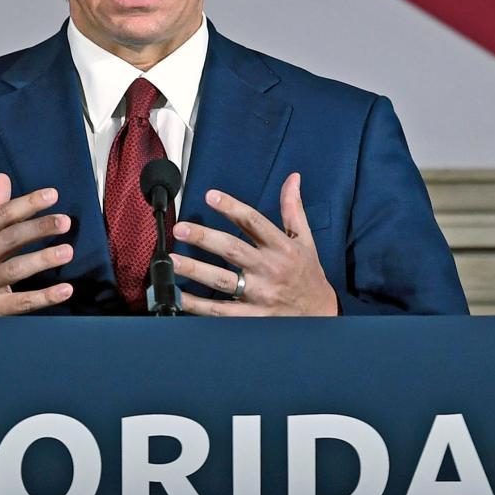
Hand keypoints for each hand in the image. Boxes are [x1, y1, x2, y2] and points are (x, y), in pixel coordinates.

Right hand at [0, 174, 73, 314]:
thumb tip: (3, 177)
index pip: (1, 216)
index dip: (27, 204)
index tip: (52, 195)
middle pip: (9, 240)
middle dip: (38, 228)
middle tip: (65, 221)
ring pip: (14, 270)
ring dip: (42, 260)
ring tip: (68, 251)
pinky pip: (20, 303)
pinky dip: (44, 298)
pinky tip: (65, 290)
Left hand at [171, 173, 337, 315]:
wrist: (322, 317)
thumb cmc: (309, 274)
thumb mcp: (305, 240)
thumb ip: (293, 209)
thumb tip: (293, 178)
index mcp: (281, 247)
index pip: (254, 222)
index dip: (232, 207)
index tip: (210, 195)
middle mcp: (269, 269)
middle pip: (233, 250)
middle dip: (204, 238)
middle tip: (180, 228)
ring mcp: (260, 295)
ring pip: (223, 281)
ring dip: (196, 270)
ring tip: (172, 261)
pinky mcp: (252, 317)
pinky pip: (221, 312)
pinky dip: (198, 306)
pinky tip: (179, 296)